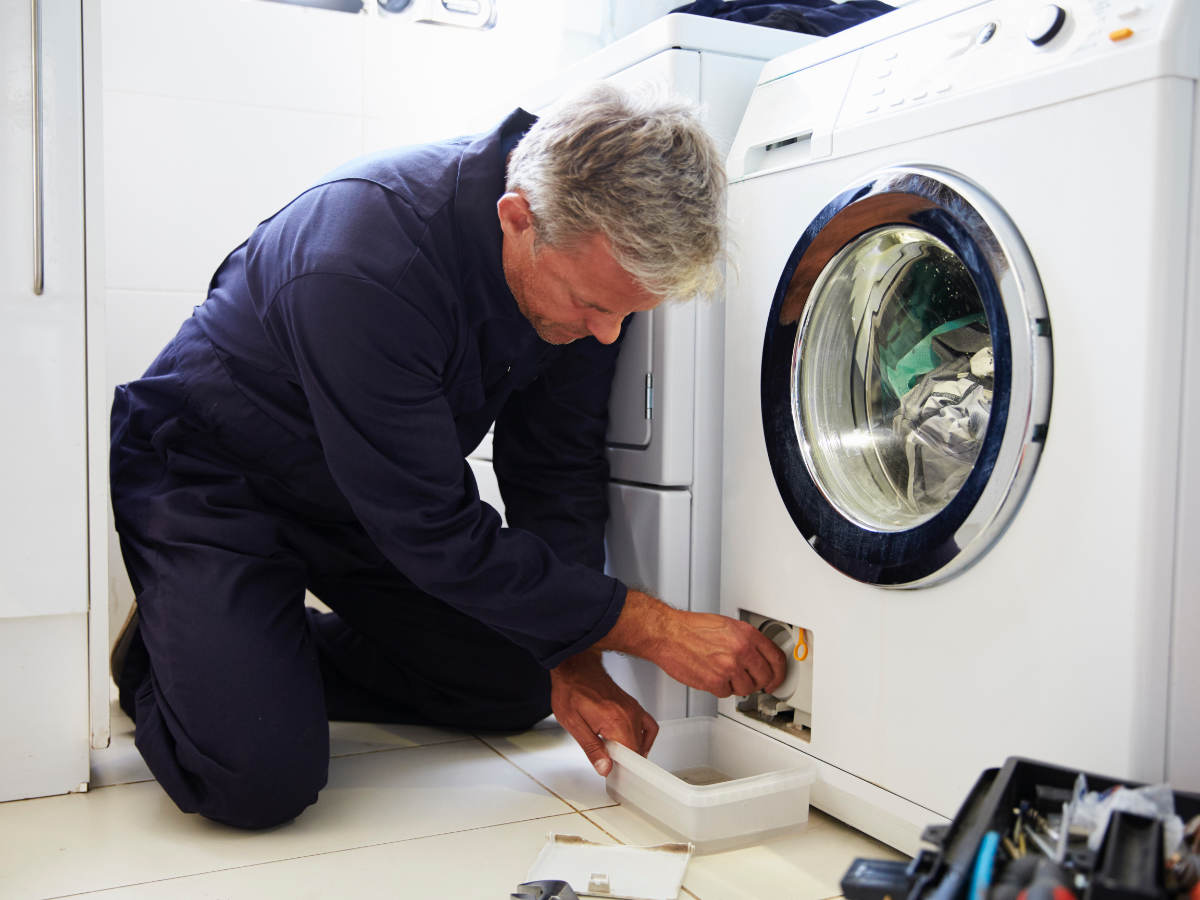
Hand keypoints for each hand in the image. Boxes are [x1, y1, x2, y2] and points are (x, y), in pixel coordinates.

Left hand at [550, 649, 658, 775]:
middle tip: (610, 765)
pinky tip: (635, 743)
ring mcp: (633, 709)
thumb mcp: (573, 723)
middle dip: (626, 762)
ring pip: (643, 740)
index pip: (631, 755)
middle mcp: (628, 715)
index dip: (623, 769)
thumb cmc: (571, 690)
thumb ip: (592, 748)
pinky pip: (648, 725)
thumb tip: (605, 768)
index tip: (614, 773)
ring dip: (634, 751)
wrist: (575, 666)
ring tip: (618, 756)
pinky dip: (645, 737)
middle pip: (638, 750)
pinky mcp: (632, 705)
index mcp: (615, 721)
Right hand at [596, 590, 787, 697]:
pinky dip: (720, 688)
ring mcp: (729, 668)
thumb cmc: (692, 628)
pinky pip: (727, 693)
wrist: (668, 634)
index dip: (779, 673)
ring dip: (737, 685)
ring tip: (724, 673)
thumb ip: (746, 641)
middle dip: (758, 681)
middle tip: (749, 679)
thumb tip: (759, 656)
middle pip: (764, 678)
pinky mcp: (715, 682)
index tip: (776, 679)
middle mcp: (741, 651)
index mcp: (747, 634)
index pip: (777, 659)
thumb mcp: (727, 626)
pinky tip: (712, 675)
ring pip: (746, 689)